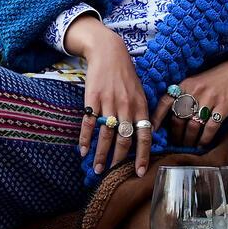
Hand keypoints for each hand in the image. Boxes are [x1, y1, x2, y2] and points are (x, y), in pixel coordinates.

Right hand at [69, 17, 153, 176]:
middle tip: (113, 175)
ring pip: (106, 135)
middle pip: (124, 140)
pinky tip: (83, 150)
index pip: (144, 137)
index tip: (140, 173)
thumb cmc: (126, 76)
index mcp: (140, 107)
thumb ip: (142, 114)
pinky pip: (89, 123)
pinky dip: (85, 138)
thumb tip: (145, 137)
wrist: (109, 52)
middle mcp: (126, 107)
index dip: (143, 156)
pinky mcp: (92, 99)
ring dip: (100, 154)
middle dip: (118, 161)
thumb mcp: (140, 93)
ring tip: (97, 169)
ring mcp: (108, 103)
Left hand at [160, 57, 227, 149]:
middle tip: (177, 143)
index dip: (157, 118)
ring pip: (193, 126)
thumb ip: (184, 96)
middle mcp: (195, 91)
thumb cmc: (215, 79)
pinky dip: (205, 138)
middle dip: (176, 135)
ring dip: (189, 139)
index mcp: (185, 84)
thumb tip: (171, 118)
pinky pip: (210, 127)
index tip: (152, 131)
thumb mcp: (195, 82)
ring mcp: (210, 98)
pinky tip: (203, 143)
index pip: (165, 102)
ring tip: (189, 145)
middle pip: (178, 119)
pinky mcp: (224, 106)